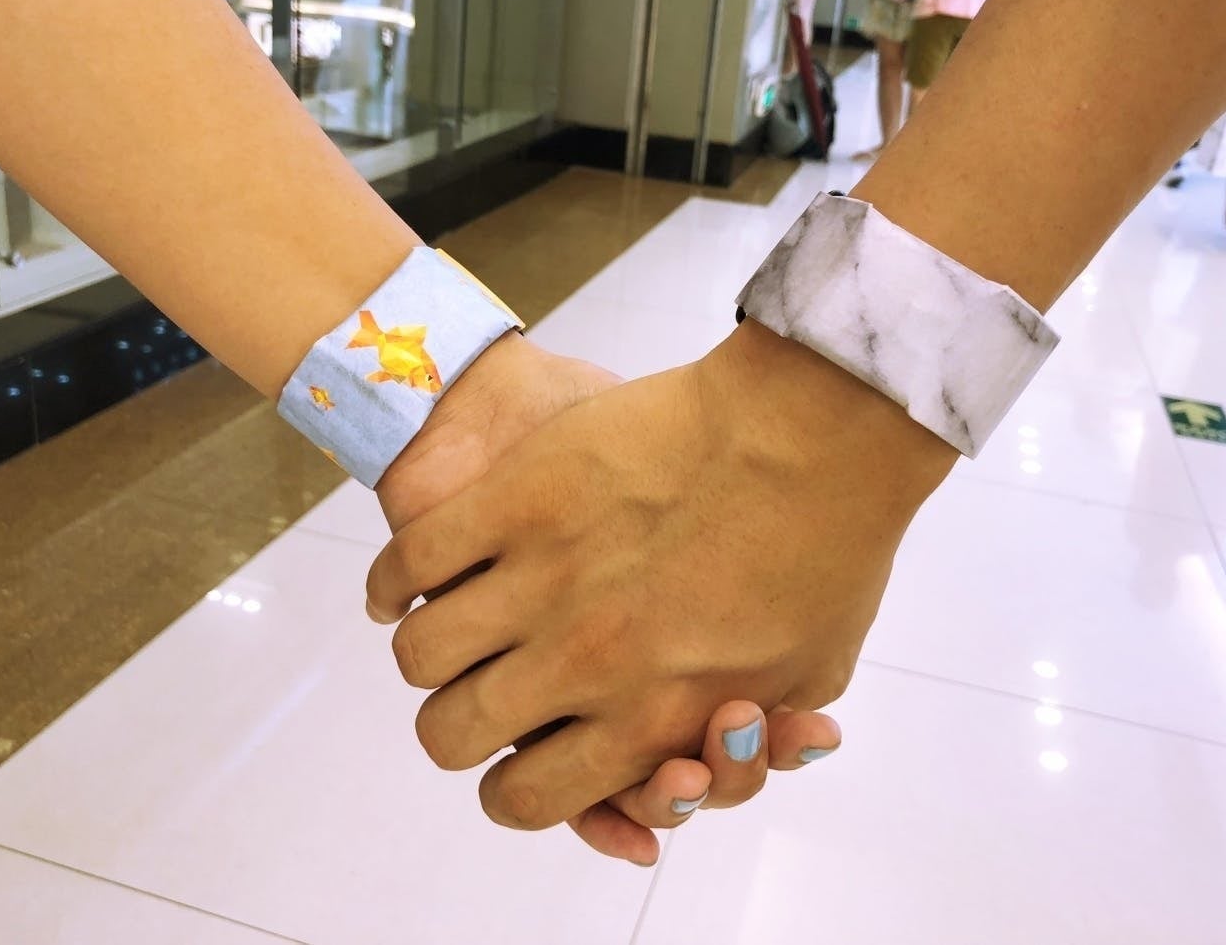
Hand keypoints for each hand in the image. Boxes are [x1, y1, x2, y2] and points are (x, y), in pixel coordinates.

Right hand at [367, 321, 956, 831]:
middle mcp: (584, 663)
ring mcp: (543, 577)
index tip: (517, 760)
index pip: (530, 798)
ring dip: (430, 653)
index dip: (512, 790)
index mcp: (650, 719)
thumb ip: (737, 740)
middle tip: (480, 690)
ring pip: (422, 656)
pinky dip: (398, 583)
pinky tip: (412, 585)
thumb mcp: (804, 677)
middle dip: (459, 727)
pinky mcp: (517, 497)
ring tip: (451, 630)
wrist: (814, 427)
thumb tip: (679, 775)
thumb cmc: (826, 550)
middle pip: (453, 735)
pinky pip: (414, 562)